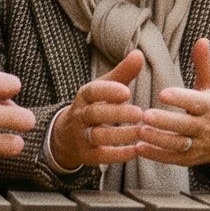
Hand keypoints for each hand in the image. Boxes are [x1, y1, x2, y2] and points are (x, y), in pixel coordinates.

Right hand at [48, 50, 150, 168]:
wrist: (68, 136)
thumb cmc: (95, 105)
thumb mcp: (105, 88)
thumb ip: (123, 73)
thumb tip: (139, 53)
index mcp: (85, 96)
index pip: (92, 92)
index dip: (108, 91)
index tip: (127, 92)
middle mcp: (80, 116)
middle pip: (95, 114)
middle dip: (116, 114)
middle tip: (139, 113)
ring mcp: (81, 136)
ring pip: (97, 136)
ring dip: (119, 135)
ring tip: (141, 131)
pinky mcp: (87, 155)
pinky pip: (100, 156)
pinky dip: (117, 154)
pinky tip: (136, 151)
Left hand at [138, 38, 209, 172]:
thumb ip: (204, 62)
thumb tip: (202, 40)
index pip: (195, 102)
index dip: (180, 98)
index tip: (162, 93)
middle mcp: (205, 127)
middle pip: (185, 126)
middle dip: (165, 122)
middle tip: (144, 114)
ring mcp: (198, 145)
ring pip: (178, 145)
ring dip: (158, 139)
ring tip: (138, 131)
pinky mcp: (189, 159)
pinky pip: (172, 159)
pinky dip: (156, 155)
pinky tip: (139, 148)